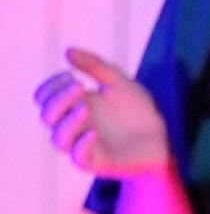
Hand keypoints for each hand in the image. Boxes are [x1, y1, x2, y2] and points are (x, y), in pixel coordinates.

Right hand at [34, 47, 170, 176]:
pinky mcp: (96, 162)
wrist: (159, 139)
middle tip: (79, 86)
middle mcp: (73, 127)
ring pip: (58, 139)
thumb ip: (96, 66)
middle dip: (58, 100)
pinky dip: (82, 144)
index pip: (44, 98)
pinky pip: (78, 158)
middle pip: (47, 117)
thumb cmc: (136, 111)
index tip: (70, 75)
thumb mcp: (119, 83)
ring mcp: (82, 145)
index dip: (50, 87)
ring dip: (68, 122)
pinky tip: (93, 132)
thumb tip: (68, 51)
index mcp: (73, 106)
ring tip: (86, 108)